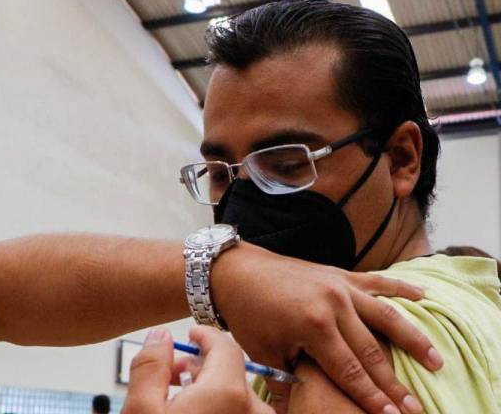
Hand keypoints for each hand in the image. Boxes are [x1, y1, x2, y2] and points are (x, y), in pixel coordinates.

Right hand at [122, 326, 273, 413]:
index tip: (191, 336)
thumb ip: (150, 366)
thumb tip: (159, 337)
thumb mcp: (140, 411)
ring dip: (212, 392)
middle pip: (231, 373)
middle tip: (172, 374)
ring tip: (179, 400)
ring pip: (239, 398)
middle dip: (202, 368)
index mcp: (229, 394)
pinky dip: (222, 410)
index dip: (204, 336)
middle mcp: (254, 412)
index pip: (225, 346)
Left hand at [213, 243, 441, 413]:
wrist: (237, 271)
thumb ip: (289, 381)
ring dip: (413, 339)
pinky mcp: (340, 274)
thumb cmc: (248, 313)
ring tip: (436, 361)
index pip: (350, 370)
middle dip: (394, 382)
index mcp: (314, 325)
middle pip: (373, 351)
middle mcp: (334, 304)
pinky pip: (377, 282)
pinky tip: (424, 297)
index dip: (372, 396)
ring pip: (386, 316)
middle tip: (416, 407)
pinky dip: (402, 289)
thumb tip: (301, 411)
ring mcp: (340, 286)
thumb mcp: (265, 352)